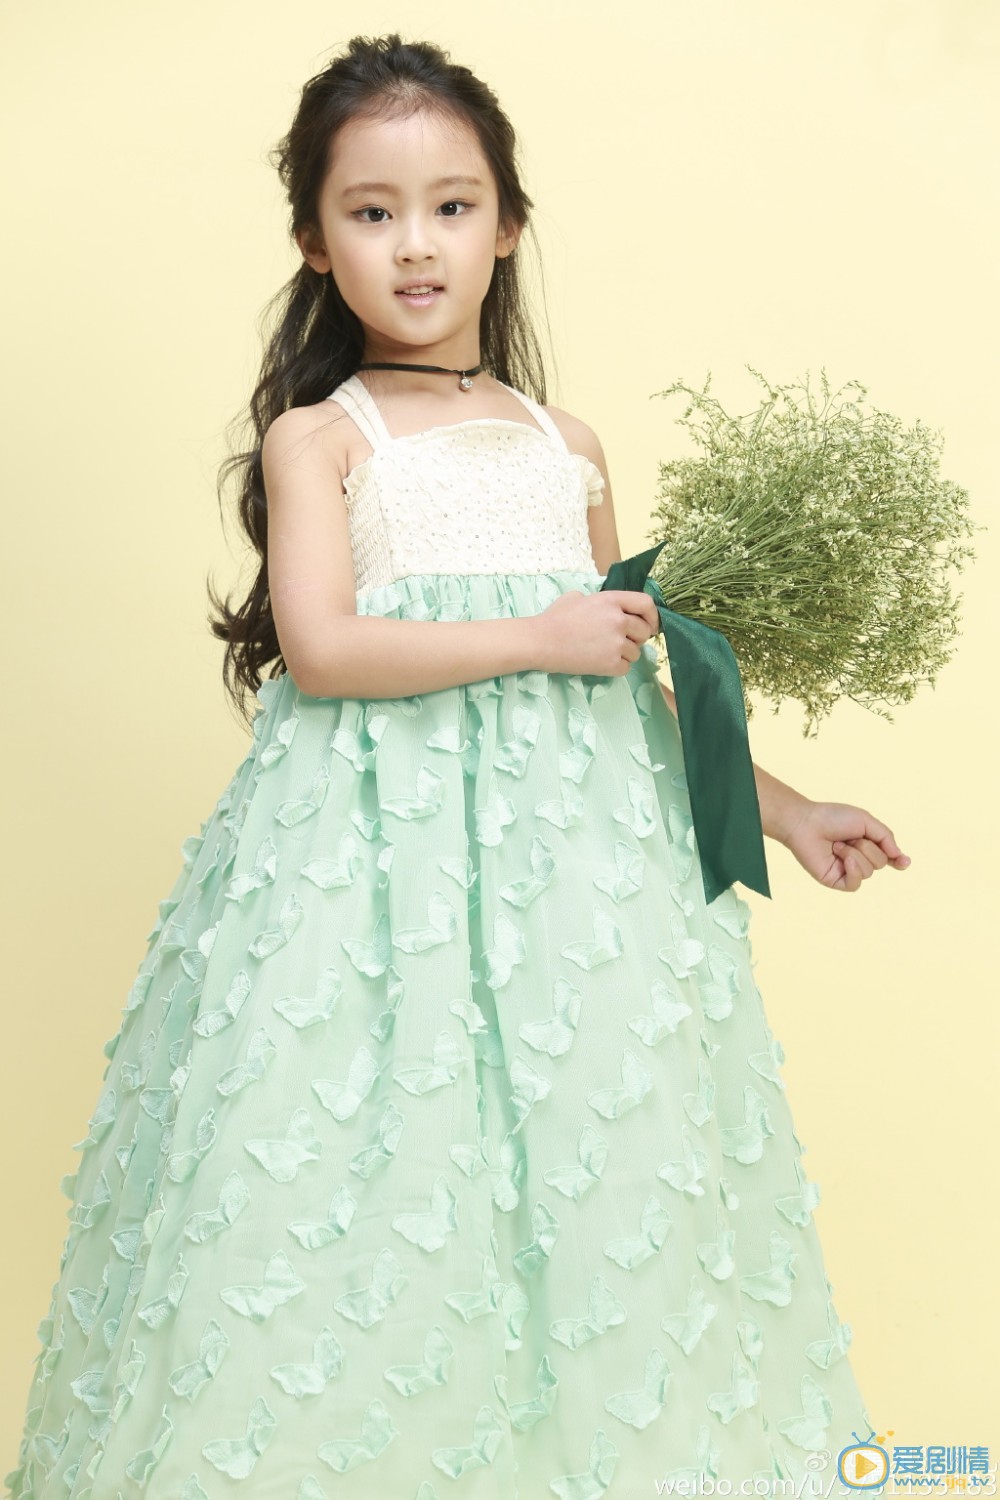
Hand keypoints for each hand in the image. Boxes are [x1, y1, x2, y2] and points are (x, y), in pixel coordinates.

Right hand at [537, 589, 658, 676]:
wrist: (541, 642)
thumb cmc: (554, 618)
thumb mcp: (577, 597)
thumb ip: (599, 601)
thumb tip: (608, 608)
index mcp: (611, 600)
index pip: (646, 604)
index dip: (652, 616)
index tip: (650, 625)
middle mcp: (618, 620)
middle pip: (644, 632)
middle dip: (637, 638)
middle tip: (621, 641)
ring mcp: (616, 643)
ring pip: (636, 652)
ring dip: (624, 654)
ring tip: (603, 652)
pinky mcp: (611, 664)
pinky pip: (626, 668)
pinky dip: (616, 668)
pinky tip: (600, 662)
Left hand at [779, 798, 910, 892]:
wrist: (806, 822)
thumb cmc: (833, 818)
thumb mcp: (866, 821)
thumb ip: (886, 837)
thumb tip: (900, 857)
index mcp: (866, 844)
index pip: (888, 858)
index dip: (898, 861)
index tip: (904, 861)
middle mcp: (858, 858)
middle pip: (881, 863)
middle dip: (869, 848)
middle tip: (850, 837)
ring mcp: (846, 870)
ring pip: (869, 872)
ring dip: (855, 854)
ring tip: (838, 845)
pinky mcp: (834, 880)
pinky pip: (855, 885)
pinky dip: (853, 870)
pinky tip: (844, 860)